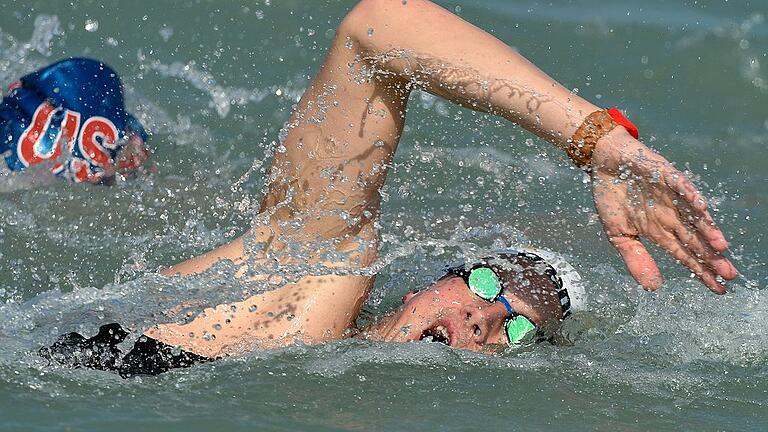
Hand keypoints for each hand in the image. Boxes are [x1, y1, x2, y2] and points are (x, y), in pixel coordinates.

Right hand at [590, 127, 737, 292]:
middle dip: (712, 256)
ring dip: (707, 229)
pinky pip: (680, 185)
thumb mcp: (619, 235)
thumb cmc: (611, 197)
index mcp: (659, 231)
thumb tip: (653, 288)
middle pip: (695, 239)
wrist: (603, 163)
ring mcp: (670, 195)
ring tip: (720, 245)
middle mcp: (670, 215)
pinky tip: (700, 207)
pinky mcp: (665, 175)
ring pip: (694, 215)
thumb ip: (635, 258)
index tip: (719, 289)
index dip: (702, 271)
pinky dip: (690, 195)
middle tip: (729, 274)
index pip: (686, 255)